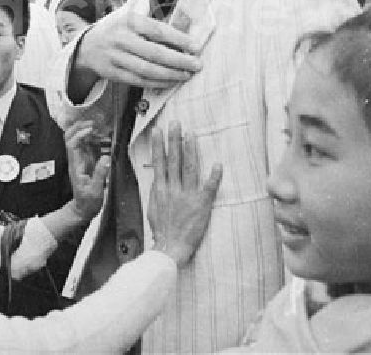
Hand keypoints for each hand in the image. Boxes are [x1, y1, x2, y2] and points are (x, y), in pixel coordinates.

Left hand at [65, 119, 110, 222]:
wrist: (83, 210)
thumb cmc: (87, 202)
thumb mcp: (95, 191)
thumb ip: (100, 174)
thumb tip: (106, 158)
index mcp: (76, 166)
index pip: (72, 145)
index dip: (79, 134)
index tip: (91, 129)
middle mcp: (77, 160)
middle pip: (71, 138)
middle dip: (79, 128)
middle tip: (93, 123)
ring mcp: (81, 161)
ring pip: (79, 141)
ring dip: (88, 133)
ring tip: (100, 128)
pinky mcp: (87, 163)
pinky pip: (88, 147)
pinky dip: (94, 140)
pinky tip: (103, 138)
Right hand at [76, 9, 201, 89]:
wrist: (86, 46)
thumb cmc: (118, 29)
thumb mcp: (132, 18)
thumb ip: (155, 24)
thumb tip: (187, 32)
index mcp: (129, 20)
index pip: (158, 30)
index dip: (179, 39)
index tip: (197, 47)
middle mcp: (120, 38)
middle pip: (154, 53)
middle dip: (179, 60)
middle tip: (197, 65)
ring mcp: (115, 57)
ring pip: (147, 70)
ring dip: (171, 74)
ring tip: (187, 75)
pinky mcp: (112, 73)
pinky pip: (139, 80)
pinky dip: (158, 83)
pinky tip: (172, 82)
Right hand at [148, 122, 222, 266]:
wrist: (170, 248)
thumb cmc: (162, 231)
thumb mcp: (153, 209)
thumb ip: (156, 193)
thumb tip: (157, 179)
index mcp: (160, 190)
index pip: (159, 162)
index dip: (159, 146)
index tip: (159, 131)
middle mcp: (173, 189)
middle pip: (174, 160)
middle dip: (174, 140)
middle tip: (176, 123)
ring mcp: (187, 196)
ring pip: (189, 168)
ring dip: (191, 150)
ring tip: (191, 134)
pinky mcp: (201, 205)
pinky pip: (209, 187)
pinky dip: (213, 176)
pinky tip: (217, 164)